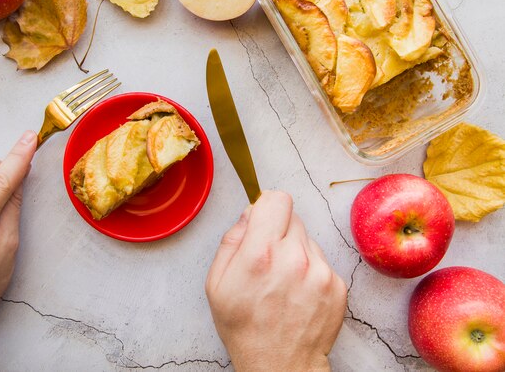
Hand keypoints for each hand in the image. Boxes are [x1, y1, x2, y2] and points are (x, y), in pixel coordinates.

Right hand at [206, 191, 346, 371]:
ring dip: (296, 252)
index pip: (277, 199)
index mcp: (261, 254)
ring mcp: (320, 272)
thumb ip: (231, 240)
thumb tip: (249, 213)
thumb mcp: (217, 283)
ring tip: (283, 282)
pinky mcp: (337, 285)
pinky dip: (311, 271)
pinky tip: (298, 293)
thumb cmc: (244, 326)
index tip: (263, 220)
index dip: (267, 207)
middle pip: (293, 218)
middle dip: (279, 232)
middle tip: (268, 259)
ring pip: (308, 240)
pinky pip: (322, 261)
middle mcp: (294, 258)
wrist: (279, 365)